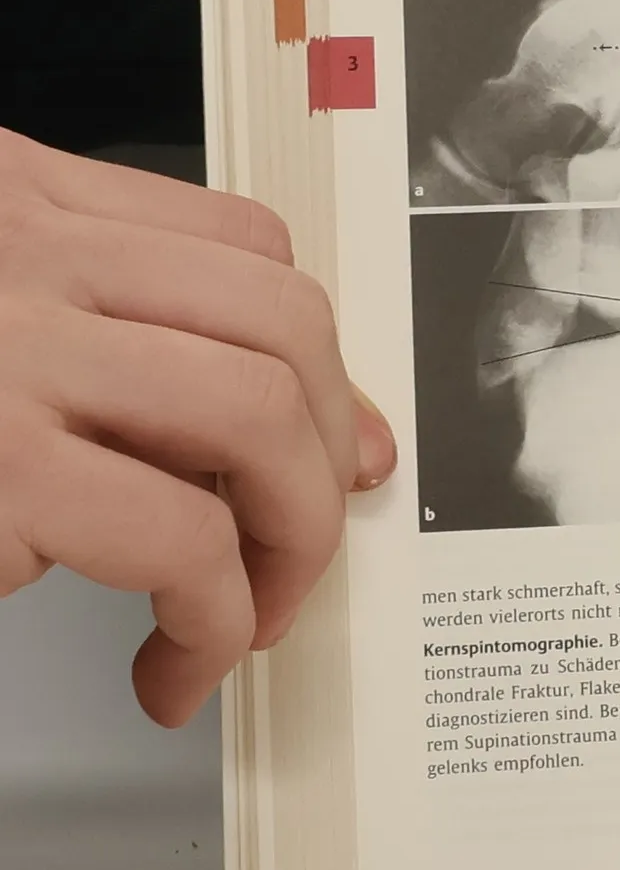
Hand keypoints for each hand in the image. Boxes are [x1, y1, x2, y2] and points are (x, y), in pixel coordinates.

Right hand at [0, 131, 396, 725]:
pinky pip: (183, 538)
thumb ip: (94, 336)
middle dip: (322, 452)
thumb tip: (277, 425)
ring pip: (255, 416)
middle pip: (281, 321)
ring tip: (246, 617)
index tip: (336, 443)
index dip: (319, 357)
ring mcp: (1, 354)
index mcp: (16, 205)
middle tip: (296, 547)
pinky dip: (215, 620)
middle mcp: (16, 256)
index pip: (245, 246)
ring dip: (288, 539)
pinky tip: (174, 664)